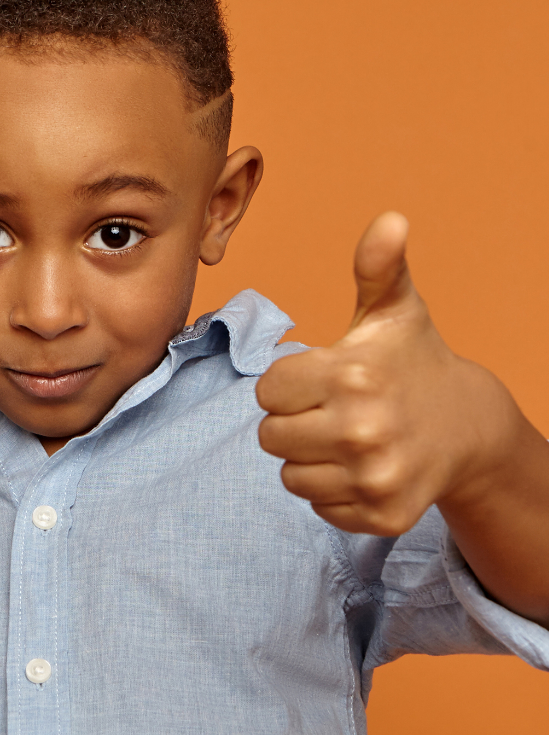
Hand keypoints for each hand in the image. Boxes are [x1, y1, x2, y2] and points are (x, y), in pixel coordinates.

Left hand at [255, 212, 501, 535]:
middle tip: (331, 410)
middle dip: (293, 420)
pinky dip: (331, 489)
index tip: (321, 378)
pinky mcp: (381, 516)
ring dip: (308, 457)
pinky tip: (360, 467)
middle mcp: (362, 430)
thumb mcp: (394, 309)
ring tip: (345, 438)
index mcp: (353, 374)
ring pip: (289, 474)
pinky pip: (317, 506)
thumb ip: (378, 266)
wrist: (468, 426)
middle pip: (269, 435)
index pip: (266, 389)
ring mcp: (374, 478)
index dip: (288, 383)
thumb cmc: (414, 361)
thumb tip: (391, 219)